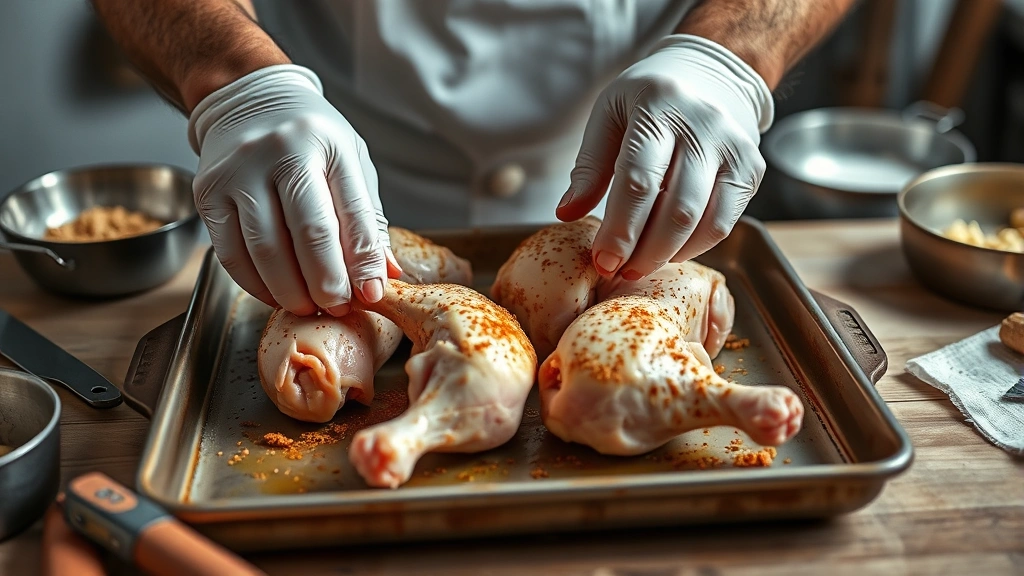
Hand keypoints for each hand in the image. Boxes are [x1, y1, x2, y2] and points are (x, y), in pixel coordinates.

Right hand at [188, 64, 399, 315]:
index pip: (352, 212)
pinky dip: (256, 284)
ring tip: (310, 307)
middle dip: (327, 283)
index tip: (371, 295)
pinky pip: (230, 253)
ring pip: (265, 250)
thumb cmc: (309, 137)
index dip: (363, 262)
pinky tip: (275, 294)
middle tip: (339, 307)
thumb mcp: (350, 162)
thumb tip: (385, 275)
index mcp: (326, 143)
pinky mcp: (207, 192)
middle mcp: (280, 152)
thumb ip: (367, 218)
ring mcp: (238, 171)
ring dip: (291, 291)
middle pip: (308, 234)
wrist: (247, 98)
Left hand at [556, 34, 773, 278]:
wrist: (712, 75)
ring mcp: (735, 149)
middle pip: (676, 209)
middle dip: (644, 251)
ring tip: (638, 266)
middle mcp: (704, 127)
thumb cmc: (649, 99)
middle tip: (618, 272)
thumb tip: (566, 213)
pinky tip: (669, 251)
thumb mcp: (609, 116)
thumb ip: (589, 166)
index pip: (638, 182)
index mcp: (659, 108)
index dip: (619, 229)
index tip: (601, 260)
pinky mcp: (752, 169)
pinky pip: (725, 223)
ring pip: (704, 222)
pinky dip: (695, 247)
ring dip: (668, 255)